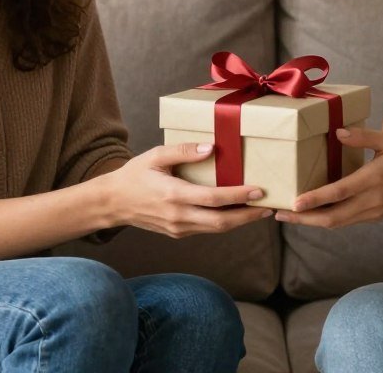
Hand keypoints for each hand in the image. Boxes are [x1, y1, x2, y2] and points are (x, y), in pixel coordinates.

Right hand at [100, 143, 271, 236]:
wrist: (112, 203)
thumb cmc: (135, 175)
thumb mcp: (156, 155)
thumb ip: (184, 151)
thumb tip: (211, 148)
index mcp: (174, 195)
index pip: (214, 199)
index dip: (239, 196)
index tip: (259, 191)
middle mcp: (178, 216)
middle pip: (221, 222)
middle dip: (248, 216)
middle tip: (270, 207)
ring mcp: (178, 228)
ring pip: (216, 229)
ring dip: (240, 221)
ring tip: (259, 210)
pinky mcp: (177, 233)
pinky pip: (206, 229)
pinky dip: (224, 222)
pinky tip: (237, 213)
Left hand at [273, 128, 382, 227]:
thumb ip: (363, 136)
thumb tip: (338, 132)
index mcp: (372, 180)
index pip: (338, 193)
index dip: (314, 199)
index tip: (294, 202)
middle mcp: (370, 201)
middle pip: (332, 218)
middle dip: (303, 218)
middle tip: (279, 213)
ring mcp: (372, 212)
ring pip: (337, 223)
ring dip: (312, 222)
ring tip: (290, 215)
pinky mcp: (374, 216)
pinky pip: (346, 221)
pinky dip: (327, 220)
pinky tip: (314, 214)